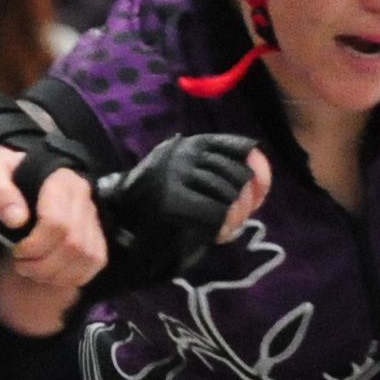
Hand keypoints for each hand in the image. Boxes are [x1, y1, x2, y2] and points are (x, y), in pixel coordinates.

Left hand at [0, 152, 105, 298]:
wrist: (21, 178)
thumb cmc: (7, 177)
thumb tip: (17, 220)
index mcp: (60, 181)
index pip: (57, 224)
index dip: (35, 245)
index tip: (16, 251)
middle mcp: (83, 197)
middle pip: (73, 244)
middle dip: (43, 264)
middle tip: (21, 264)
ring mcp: (93, 216)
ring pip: (86, 257)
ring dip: (57, 274)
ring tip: (34, 271)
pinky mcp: (97, 234)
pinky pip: (96, 262)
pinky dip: (72, 276)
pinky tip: (51, 274)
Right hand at [92, 131, 265, 287]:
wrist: (118, 222)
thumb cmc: (157, 204)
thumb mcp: (188, 176)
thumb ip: (217, 172)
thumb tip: (258, 178)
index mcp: (191, 144)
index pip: (239, 148)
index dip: (259, 169)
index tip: (261, 191)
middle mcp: (185, 154)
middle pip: (238, 175)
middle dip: (246, 201)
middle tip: (236, 220)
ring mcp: (177, 176)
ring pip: (229, 196)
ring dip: (234, 218)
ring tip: (226, 229)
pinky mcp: (173, 200)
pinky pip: (215, 214)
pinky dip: (222, 227)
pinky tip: (217, 235)